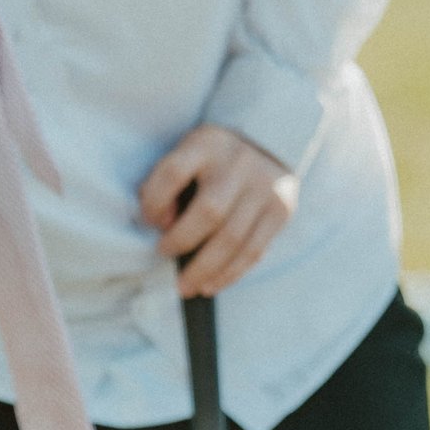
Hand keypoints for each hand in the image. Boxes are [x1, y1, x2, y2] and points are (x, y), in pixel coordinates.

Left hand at [137, 124, 300, 297]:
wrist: (270, 144)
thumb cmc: (213, 158)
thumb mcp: (188, 152)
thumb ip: (165, 181)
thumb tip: (159, 222)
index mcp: (207, 144)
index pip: (173, 173)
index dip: (155, 202)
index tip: (148, 221)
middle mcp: (238, 164)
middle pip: (209, 212)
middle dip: (181, 241)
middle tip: (163, 254)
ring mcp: (264, 189)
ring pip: (232, 240)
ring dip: (204, 270)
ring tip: (185, 286)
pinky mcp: (280, 211)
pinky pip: (253, 252)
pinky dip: (228, 275)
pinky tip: (209, 285)